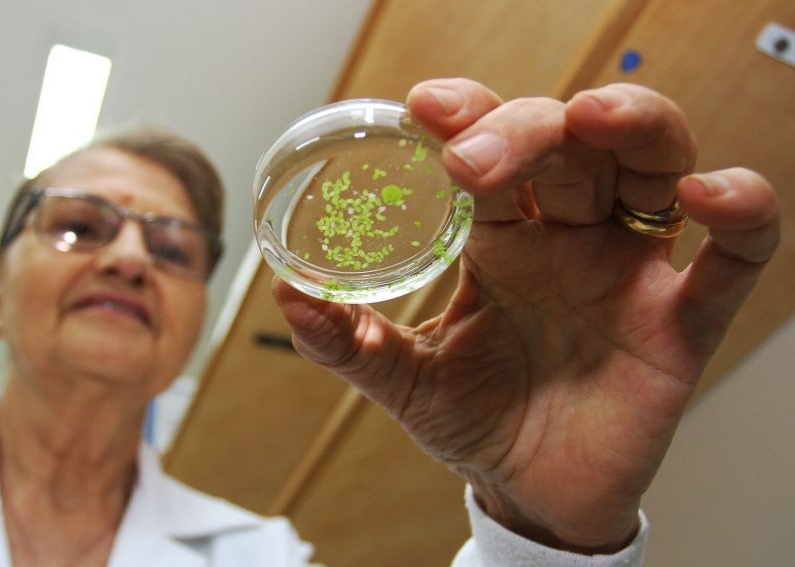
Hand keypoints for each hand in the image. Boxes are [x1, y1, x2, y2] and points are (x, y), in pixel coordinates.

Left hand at [271, 79, 779, 552]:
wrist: (531, 494)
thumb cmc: (476, 423)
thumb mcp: (405, 380)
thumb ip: (349, 343)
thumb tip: (286, 298)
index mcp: (499, 239)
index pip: (490, 150)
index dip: (467, 117)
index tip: (424, 108)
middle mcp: (566, 238)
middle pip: (565, 147)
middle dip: (523, 132)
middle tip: (472, 156)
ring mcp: (626, 270)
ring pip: (649, 166)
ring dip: (632, 128)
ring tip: (592, 121)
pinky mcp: (680, 319)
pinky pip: (732, 256)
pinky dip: (738, 214)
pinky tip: (705, 196)